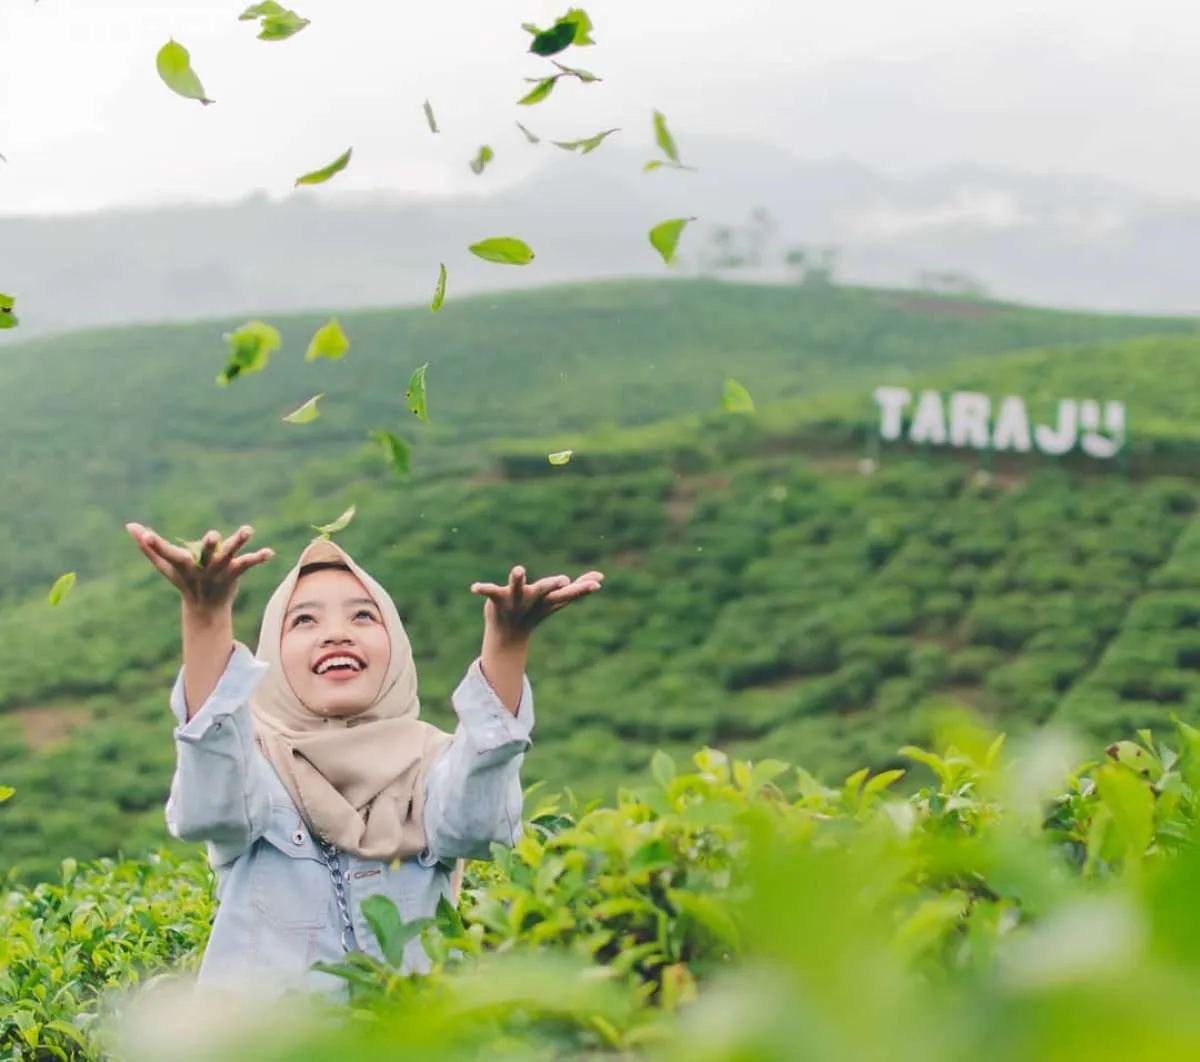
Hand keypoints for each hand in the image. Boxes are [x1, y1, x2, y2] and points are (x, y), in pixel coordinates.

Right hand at [125, 522, 273, 616]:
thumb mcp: (166, 566)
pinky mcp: (234, 574)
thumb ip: (149, 547)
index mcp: (181, 566)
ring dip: (238, 543)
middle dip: (208, 546)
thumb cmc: (183, 581)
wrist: (205, 610)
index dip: (153, 545)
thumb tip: (129, 525)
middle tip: (213, 534)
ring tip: (248, 529)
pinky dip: (259, 558)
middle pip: (204, 557)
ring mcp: (218, 572)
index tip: (142, 534)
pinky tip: (270, 552)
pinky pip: (247, 564)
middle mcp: (200, 569)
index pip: (165, 554)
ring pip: (229, 557)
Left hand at [471, 565, 603, 644]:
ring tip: (519, 569)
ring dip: (518, 579)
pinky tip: (474, 588)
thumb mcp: (557, 599)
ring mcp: (516, 601)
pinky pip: (491, 592)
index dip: (583, 588)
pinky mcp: (498, 600)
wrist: (508, 636)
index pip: (569, 593)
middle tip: (564, 580)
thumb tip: (601, 576)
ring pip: (518, 588)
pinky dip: (483, 589)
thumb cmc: (535, 610)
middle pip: (546, 590)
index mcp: (549, 599)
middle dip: (553, 585)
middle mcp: (534, 600)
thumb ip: (578, 587)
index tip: (598, 583)